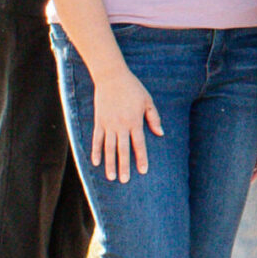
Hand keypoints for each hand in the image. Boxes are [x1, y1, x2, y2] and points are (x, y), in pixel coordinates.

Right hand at [86, 63, 162, 182]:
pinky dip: (96, 151)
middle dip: (124, 166)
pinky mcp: (99, 121)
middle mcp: (121, 125)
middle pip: (123, 150)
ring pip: (109, 148)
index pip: (139, 144)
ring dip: (110, 163)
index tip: (143, 171)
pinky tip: (96, 162)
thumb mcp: (147, 100)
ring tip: (111, 177)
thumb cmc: (132, 88)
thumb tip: (160, 134)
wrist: (111, 76)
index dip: (141, 158)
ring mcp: (108, 124)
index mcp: (135, 121)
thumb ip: (153, 118)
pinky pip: (97, 139)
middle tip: (124, 180)